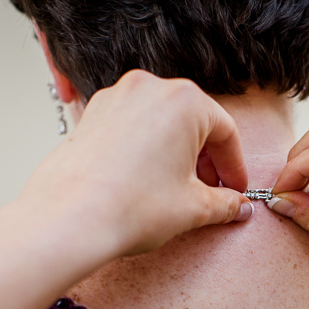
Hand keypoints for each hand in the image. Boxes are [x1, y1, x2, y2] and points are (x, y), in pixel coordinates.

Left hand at [21, 70, 251, 258]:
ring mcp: (117, 98)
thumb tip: (237, 207)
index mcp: (184, 102)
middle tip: (210, 191)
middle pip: (193, 121)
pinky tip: (146, 180)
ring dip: (175, 153)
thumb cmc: (127, 207)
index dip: (234, 166)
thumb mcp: (193, 208)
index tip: (235, 189)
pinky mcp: (92, 113)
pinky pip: (132, 126)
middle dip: (206, 159)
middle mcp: (149, 89)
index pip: (225, 132)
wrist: (70, 219)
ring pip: (160, 122)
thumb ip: (224, 203)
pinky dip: (146, 148)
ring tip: (176, 188)